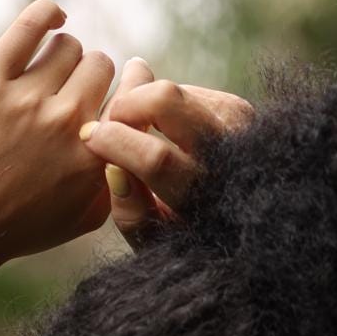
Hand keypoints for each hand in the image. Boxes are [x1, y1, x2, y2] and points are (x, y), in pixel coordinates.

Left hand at [0, 0, 116, 274]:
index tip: (110, 97)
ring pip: (67, 44)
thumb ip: (115, 177)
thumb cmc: (20, 229)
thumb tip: (130, 137)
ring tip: (47, 77)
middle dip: (89, 77)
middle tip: (69, 94)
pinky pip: (30, 25)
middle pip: (99, 65)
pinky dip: (47, 14)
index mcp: (95, 157)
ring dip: (62, 56)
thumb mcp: (84, 218)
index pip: (127, 100)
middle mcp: (66, 123)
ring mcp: (26, 99)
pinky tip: (53, 18)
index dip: (120, 96)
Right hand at [77, 63, 254, 246]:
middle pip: (166, 100)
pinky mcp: (239, 108)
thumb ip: (131, 213)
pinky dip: (164, 107)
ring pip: (174, 91)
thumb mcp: (157, 244)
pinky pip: (186, 92)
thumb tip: (112, 168)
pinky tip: (163, 131)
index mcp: (205, 198)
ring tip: (134, 129)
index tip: (91, 137)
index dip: (115, 141)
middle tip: (111, 122)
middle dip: (127, 104)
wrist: (246, 223)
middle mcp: (228, 155)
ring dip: (144, 104)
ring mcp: (238, 125)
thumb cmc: (189, 240)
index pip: (156, 158)